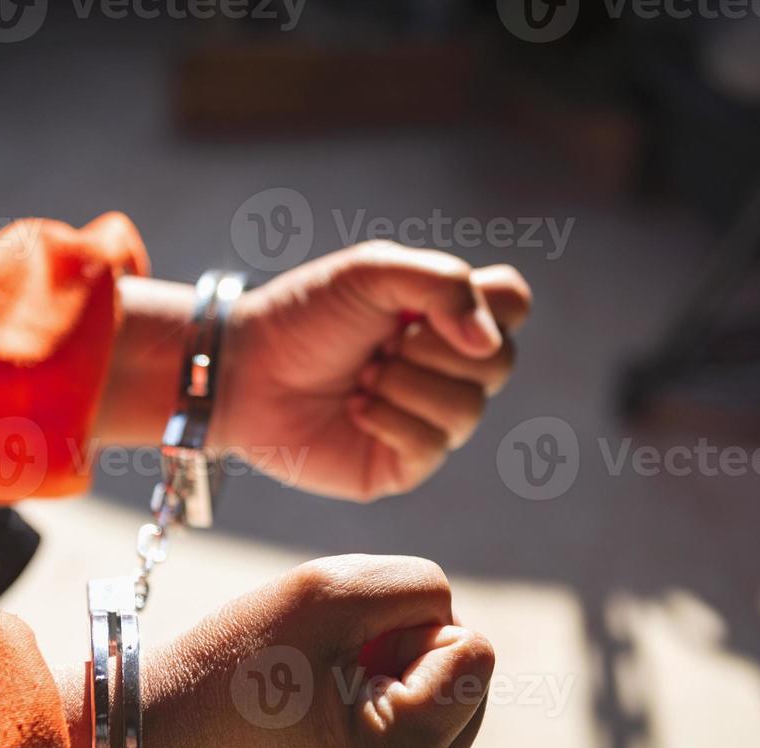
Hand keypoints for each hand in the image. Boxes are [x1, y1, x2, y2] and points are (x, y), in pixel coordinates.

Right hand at [131, 554, 493, 747]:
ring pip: (456, 701)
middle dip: (410, 653)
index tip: (340, 648)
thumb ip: (417, 586)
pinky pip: (431, 727)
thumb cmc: (235, 659)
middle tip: (326, 667)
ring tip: (324, 689)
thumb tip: (456, 622)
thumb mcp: (327, 589)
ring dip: (400, 674)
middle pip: (472, 680)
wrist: (164, 732)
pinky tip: (329, 711)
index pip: (475, 652)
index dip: (408, 626)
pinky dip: (390, 701)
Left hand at [216, 243, 530, 500]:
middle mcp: (451, 368)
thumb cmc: (306, 315)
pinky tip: (355, 408)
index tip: (424, 306)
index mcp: (449, 314)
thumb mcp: (373, 272)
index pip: (515, 304)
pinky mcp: (405, 463)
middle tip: (380, 344)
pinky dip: (388, 420)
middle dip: (431, 349)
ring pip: (468, 410)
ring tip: (362, 376)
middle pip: (500, 362)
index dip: (484, 306)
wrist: (244, 369)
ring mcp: (432, 419)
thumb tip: (487, 344)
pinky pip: (430, 446)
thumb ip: (444, 286)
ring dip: (404, 385)